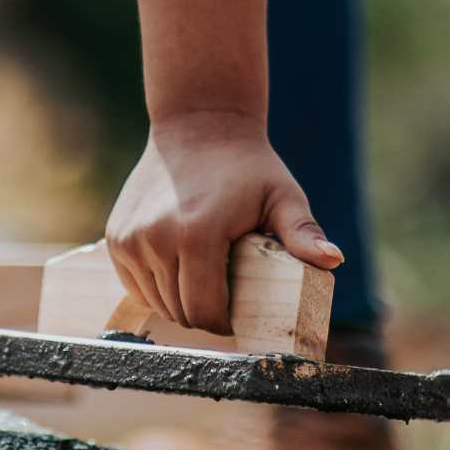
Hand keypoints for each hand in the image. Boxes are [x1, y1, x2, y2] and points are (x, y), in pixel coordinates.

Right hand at [105, 113, 341, 335]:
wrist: (197, 126)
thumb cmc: (247, 167)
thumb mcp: (282, 197)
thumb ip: (303, 232)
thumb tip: (333, 260)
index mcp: (197, 235)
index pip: (206, 311)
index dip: (224, 323)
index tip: (237, 315)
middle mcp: (156, 240)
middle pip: (180, 311)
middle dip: (203, 315)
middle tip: (224, 299)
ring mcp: (130, 240)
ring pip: (156, 302)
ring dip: (178, 302)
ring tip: (202, 281)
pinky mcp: (116, 238)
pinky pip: (136, 285)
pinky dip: (156, 288)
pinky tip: (176, 270)